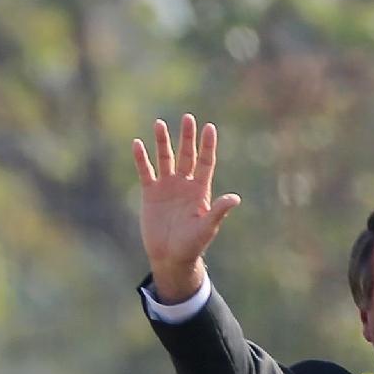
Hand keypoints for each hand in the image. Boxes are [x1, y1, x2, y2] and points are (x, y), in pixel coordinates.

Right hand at [133, 113, 240, 301]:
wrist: (170, 256)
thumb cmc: (192, 244)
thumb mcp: (207, 227)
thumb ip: (218, 211)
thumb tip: (235, 198)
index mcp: (201, 190)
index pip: (206, 162)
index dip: (207, 145)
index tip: (209, 127)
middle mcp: (184, 184)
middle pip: (186, 155)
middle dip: (187, 137)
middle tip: (188, 118)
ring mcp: (167, 187)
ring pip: (164, 159)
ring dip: (162, 142)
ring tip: (159, 124)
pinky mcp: (150, 193)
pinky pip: (145, 171)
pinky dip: (141, 159)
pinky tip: (137, 144)